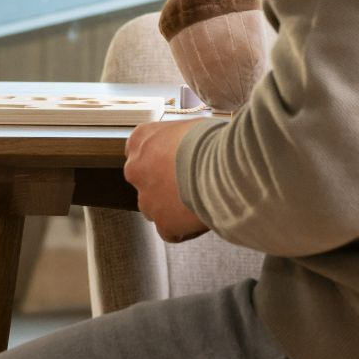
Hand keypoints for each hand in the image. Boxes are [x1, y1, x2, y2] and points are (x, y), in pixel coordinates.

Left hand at [124, 117, 208, 242]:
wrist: (223, 166)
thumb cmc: (212, 140)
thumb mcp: (192, 127)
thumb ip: (181, 140)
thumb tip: (194, 146)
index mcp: (141, 140)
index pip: (141, 152)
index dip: (162, 159)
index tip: (180, 162)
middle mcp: (136, 169)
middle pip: (147, 182)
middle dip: (166, 185)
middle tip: (194, 183)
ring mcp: (147, 199)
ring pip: (156, 208)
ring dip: (174, 208)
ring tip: (203, 201)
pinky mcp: (163, 223)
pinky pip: (170, 231)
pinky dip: (185, 228)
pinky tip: (203, 217)